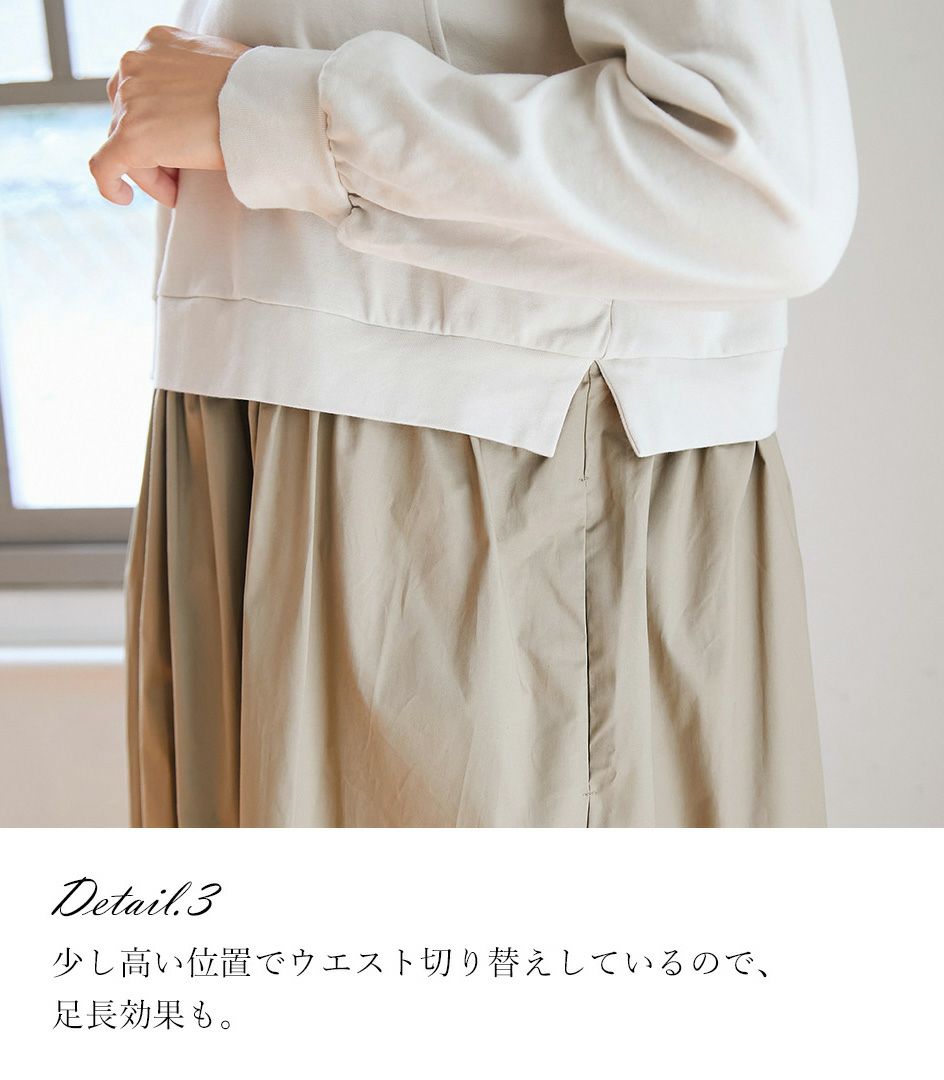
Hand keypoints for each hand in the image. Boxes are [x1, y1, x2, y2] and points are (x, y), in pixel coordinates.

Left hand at [89, 24, 250, 207]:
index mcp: (155, 43)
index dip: (157, 120)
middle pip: (127, 116)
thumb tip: (207, 103)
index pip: (141, 87)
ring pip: (123, 143)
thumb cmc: (258, 90)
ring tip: (178, 188)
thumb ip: (200, 76)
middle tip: (183, 173)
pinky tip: (124, 198)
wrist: (263, 104)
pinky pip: (104, 166)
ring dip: (150, 168)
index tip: (183, 145)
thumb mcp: (222, 63)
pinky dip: (110, 184)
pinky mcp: (131, 137)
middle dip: (154, 146)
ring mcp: (130, 99)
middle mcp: (134, 65)